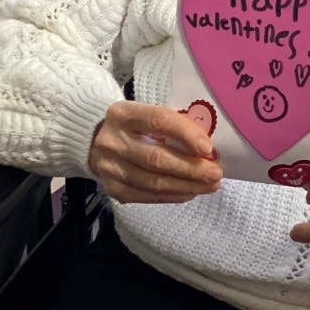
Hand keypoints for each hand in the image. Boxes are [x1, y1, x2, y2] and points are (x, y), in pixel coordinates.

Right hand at [88, 101, 221, 203]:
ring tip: (209, 186)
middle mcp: (112, 140)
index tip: (208, 148)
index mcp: (123, 113)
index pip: (158, 121)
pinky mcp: (112, 188)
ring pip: (152, 182)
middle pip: (156, 158)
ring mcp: (109, 167)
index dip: (185, 134)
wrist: (93, 139)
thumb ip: (171, 125)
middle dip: (191, 168)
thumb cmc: (133, 125)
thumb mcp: (145, 114)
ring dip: (186, 186)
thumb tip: (206, 148)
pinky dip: (171, 196)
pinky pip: (146, 196)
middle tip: (216, 173)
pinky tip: (189, 192)